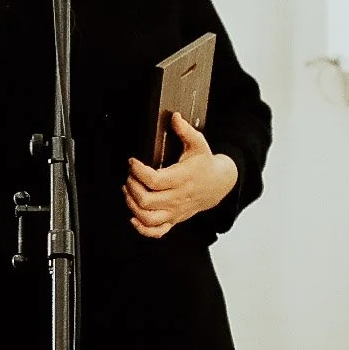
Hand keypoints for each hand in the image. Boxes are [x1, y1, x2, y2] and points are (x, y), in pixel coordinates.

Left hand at [123, 114, 237, 238]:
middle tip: (130, 176)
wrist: (219, 184)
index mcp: (182, 178)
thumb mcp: (198, 144)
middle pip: (146, 200)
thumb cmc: (206, 165)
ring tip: (129, 191)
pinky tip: (134, 217)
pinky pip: (157, 232)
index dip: (138, 171)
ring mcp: (175, 211)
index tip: (133, 162)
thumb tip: (174, 117)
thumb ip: (185, 130)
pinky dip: (142, 229)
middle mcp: (178, 197)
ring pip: (148, 218)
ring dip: (132, 205)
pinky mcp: (174, 219)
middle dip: (131, 186)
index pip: (154, 180)